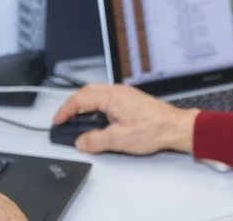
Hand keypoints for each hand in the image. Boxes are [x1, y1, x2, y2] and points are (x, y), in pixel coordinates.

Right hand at [53, 84, 199, 154]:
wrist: (175, 127)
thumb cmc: (154, 129)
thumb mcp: (119, 140)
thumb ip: (96, 141)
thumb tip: (81, 142)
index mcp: (112, 97)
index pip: (80, 99)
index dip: (65, 111)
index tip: (58, 120)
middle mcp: (118, 91)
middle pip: (86, 92)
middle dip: (72, 105)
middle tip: (64, 119)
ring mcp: (125, 94)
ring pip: (96, 94)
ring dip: (84, 105)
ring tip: (78, 120)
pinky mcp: (131, 100)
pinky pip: (107, 98)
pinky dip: (96, 106)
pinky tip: (98, 119)